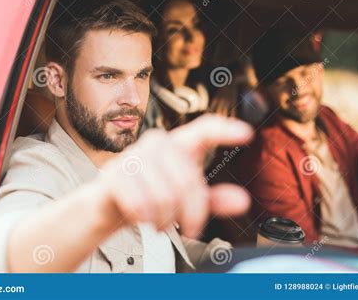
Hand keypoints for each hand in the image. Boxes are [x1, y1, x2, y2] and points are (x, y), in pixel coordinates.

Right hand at [99, 114, 253, 237]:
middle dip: (191, 214)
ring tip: (159, 221)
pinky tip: (141, 217)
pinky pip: (140, 204)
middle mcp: (159, 143)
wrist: (110, 203)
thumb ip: (215, 199)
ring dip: (164, 220)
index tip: (247, 134)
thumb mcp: (187, 199)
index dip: (225, 131)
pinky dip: (144, 219)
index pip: (205, 129)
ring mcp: (135, 155)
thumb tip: (243, 201)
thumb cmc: (152, 194)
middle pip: (188, 181)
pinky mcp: (115, 173)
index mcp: (180, 145)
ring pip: (164, 197)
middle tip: (188, 228)